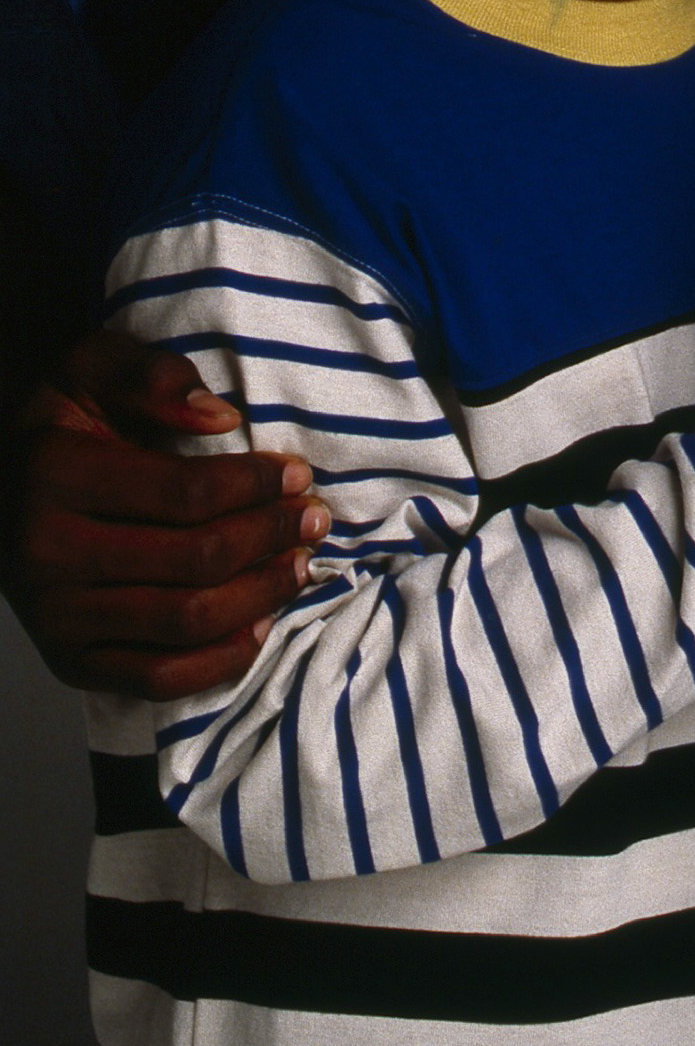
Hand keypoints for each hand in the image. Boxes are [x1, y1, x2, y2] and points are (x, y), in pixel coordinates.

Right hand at [3, 334, 326, 697]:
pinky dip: (220, 660)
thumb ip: (153, 376)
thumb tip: (220, 418)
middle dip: (271, 538)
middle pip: (194, 562)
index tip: (299, 474)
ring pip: (184, 622)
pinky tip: (261, 624)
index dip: (257, 486)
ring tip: (301, 564)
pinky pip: (157, 679)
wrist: (7, 482)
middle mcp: (44, 555)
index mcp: (54, 476)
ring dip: (261, 595)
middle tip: (314, 519)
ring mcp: (53, 617)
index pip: (186, 495)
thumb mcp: (95, 366)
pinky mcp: (70, 661)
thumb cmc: (69, 420)